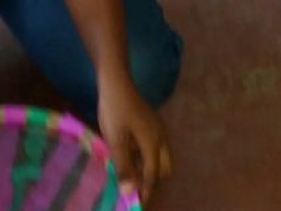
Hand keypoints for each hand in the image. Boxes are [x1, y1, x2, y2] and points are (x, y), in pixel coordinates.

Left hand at [97, 72, 170, 205]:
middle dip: (153, 182)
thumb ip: (124, 166)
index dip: (146, 193)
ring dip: (150, 170)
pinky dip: (146, 159)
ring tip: (132, 179)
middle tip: (137, 193)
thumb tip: (129, 192)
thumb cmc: (115, 111)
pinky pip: (154, 147)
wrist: (116, 82)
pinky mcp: (151, 123)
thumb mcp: (116, 140)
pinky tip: (131, 159)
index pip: (152, 176)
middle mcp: (160, 137)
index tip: (138, 206)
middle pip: (164, 168)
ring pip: (161, 157)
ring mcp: (157, 129)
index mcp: (153, 143)